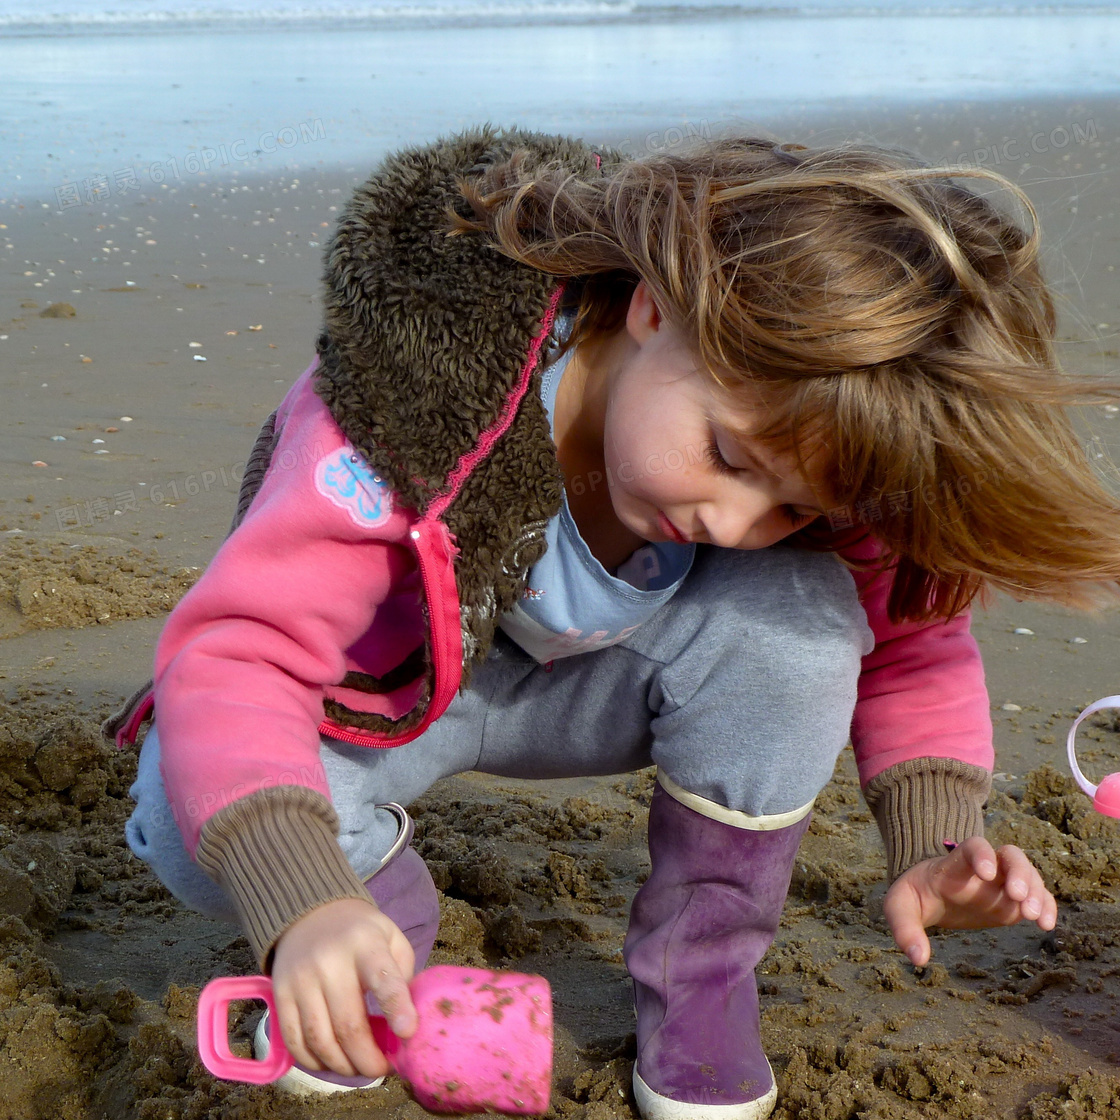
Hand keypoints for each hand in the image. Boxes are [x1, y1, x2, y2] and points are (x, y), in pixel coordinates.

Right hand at [269, 897, 416, 1078]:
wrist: (309, 914)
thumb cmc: (360, 933)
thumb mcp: (390, 937)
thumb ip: (403, 973)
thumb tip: (406, 1023)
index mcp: (365, 944)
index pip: (382, 978)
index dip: (397, 1008)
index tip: (408, 1033)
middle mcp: (330, 962)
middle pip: (348, 1025)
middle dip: (368, 1059)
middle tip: (382, 1070)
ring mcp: (301, 980)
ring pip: (319, 1040)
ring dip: (342, 1066)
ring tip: (358, 1069)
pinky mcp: (280, 995)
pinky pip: (294, 1041)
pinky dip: (314, 1062)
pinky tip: (331, 1062)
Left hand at [882, 837, 1056, 967]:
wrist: (931, 894)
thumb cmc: (917, 896)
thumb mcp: (900, 907)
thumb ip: (904, 929)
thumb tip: (918, 958)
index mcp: (955, 864)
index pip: (972, 846)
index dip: (982, 854)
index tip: (986, 873)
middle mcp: (984, 868)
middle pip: (1010, 855)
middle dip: (1019, 872)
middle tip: (1018, 896)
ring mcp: (1002, 882)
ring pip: (1028, 873)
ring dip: (1036, 891)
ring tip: (1035, 917)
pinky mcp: (1014, 900)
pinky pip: (1038, 896)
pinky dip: (1047, 906)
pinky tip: (1046, 925)